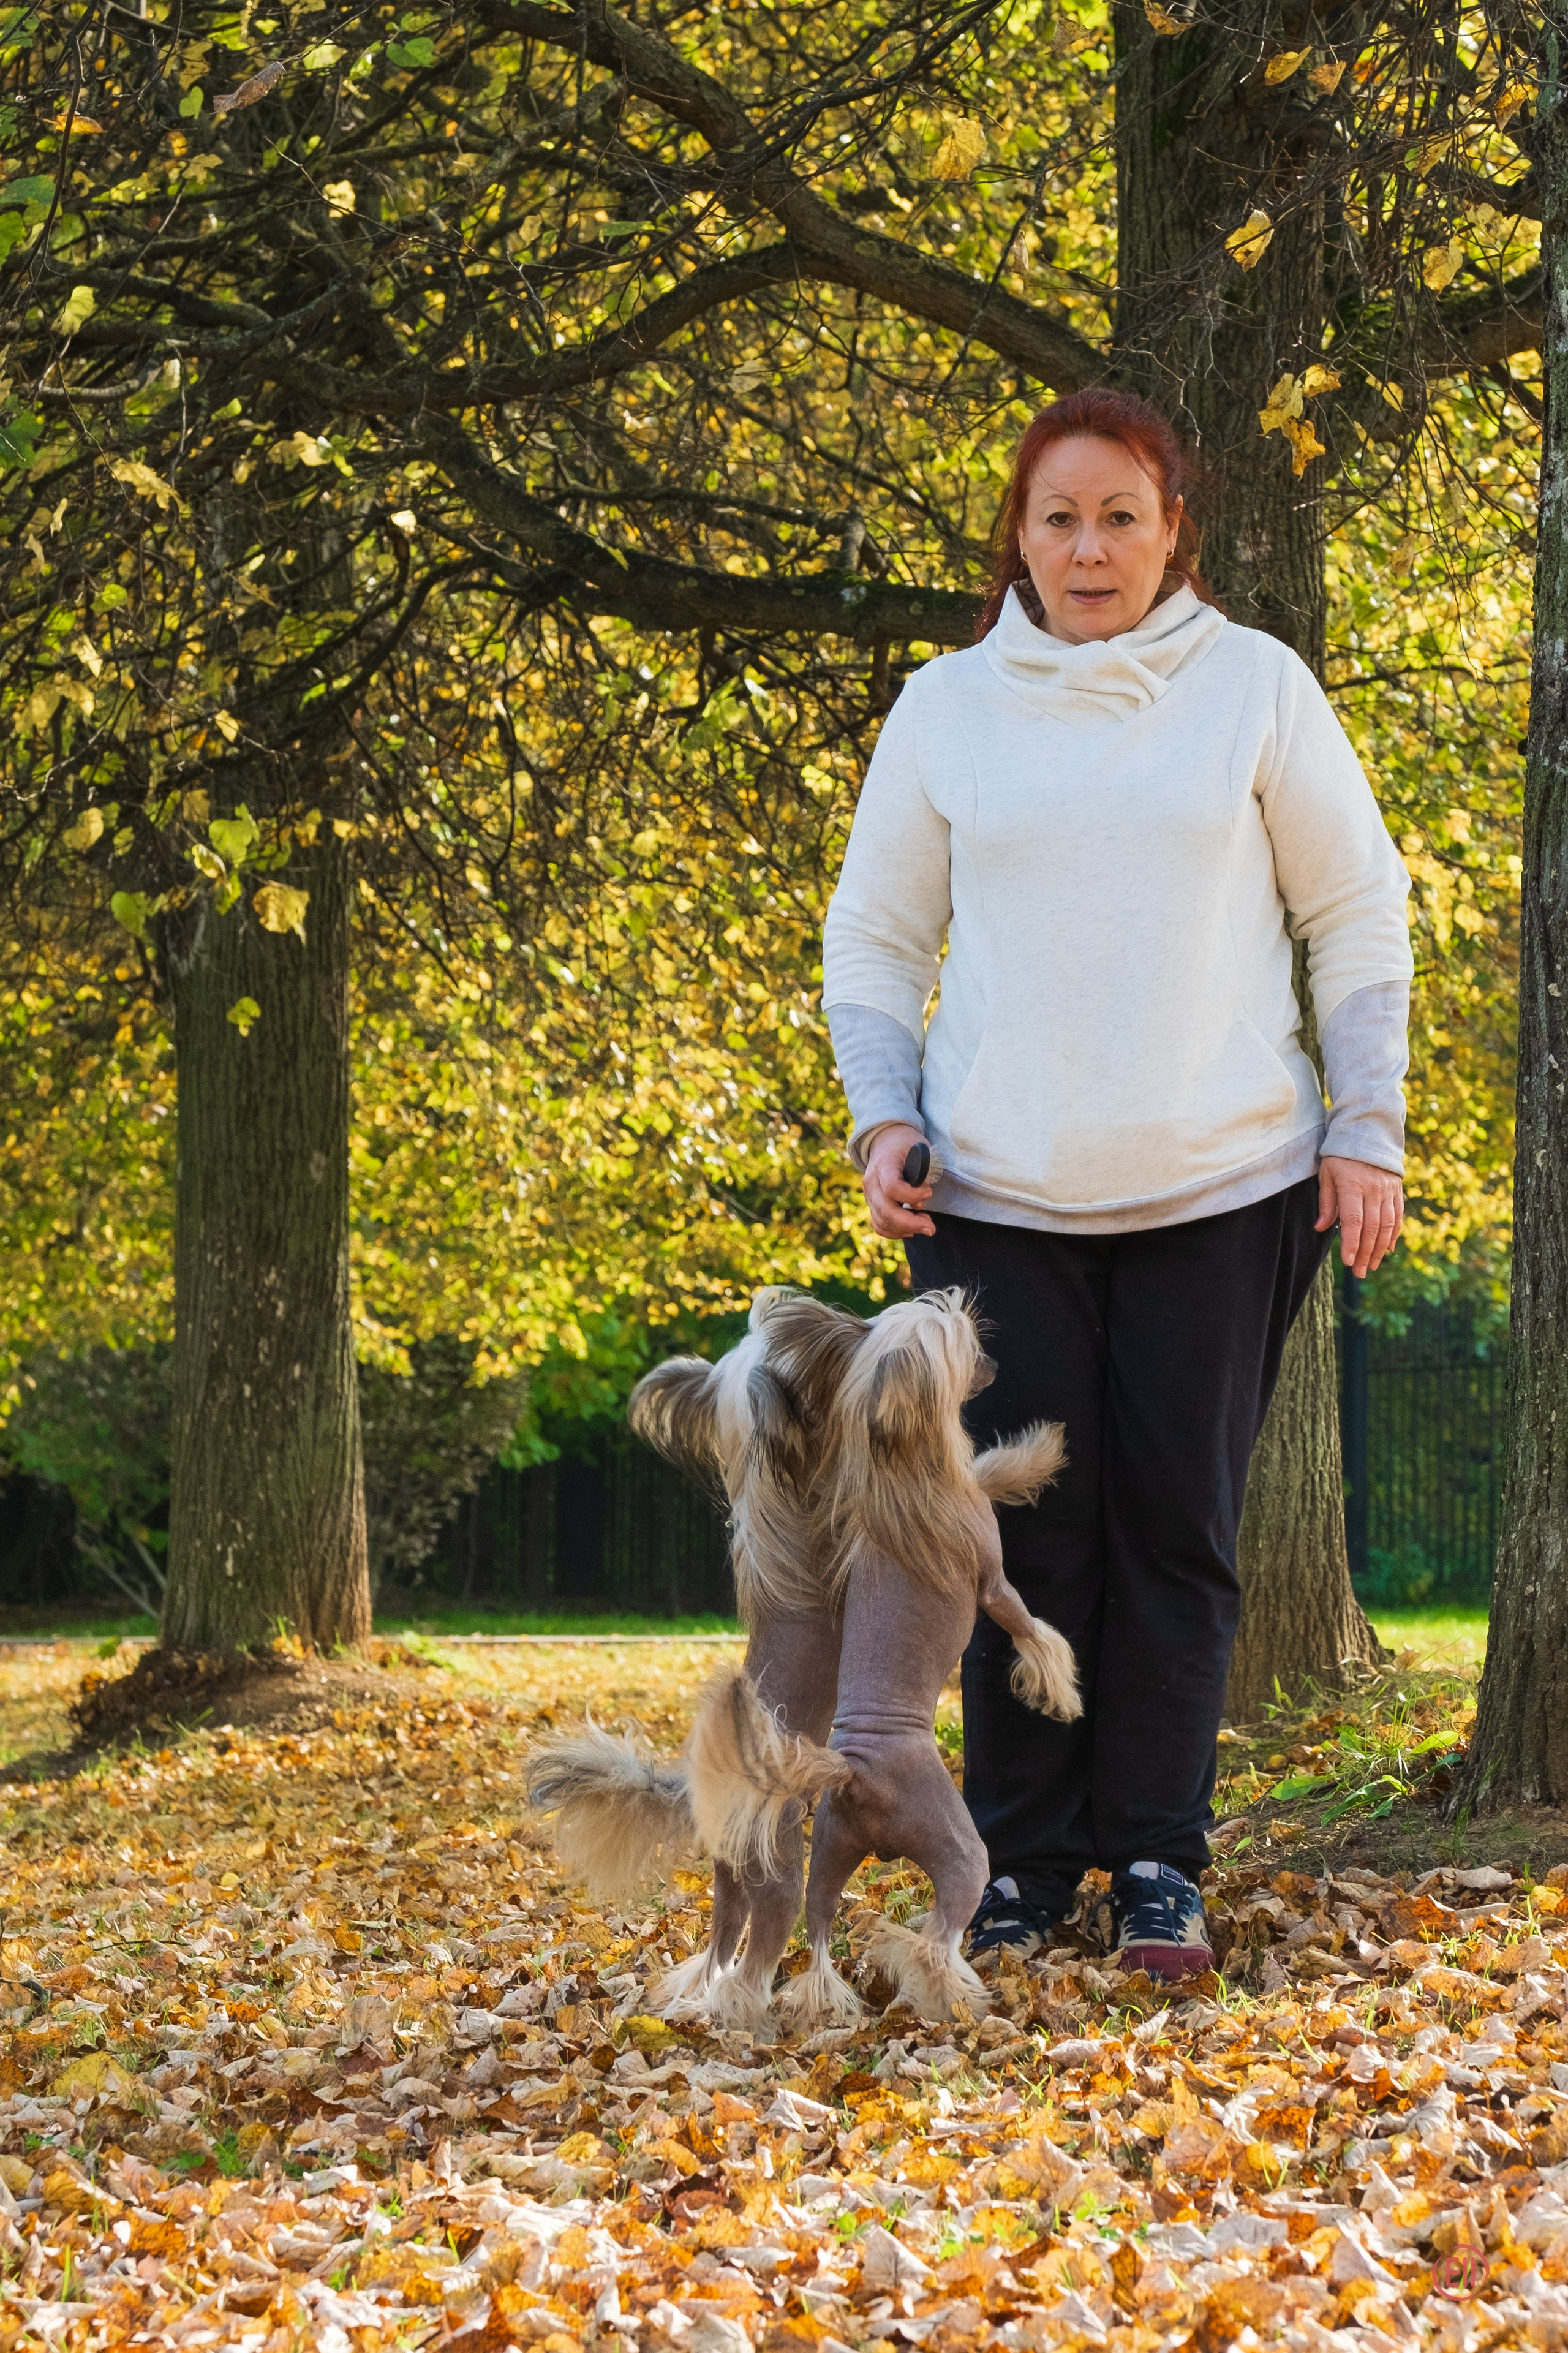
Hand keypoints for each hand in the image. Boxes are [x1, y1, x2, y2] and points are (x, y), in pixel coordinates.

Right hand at [863, 1123, 935, 1239]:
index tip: (929, 1191)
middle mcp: (871, 1182)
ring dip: (905, 1229)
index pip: (892, 1188)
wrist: (886, 1140)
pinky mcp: (872, 1204)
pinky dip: (896, 1232)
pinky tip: (911, 1229)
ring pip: (882, 1222)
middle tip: (931, 1227)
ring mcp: (869, 1195)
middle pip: (886, 1211)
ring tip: (925, 1224)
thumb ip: (924, 1172)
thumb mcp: (920, 1147)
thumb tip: (921, 1201)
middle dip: (911, 1223)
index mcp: (883, 1165)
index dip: (912, 1195)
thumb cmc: (906, 1144)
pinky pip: (879, 1226)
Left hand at [1317, 1155, 1402, 1278]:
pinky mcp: (1397, 1191)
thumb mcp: (1326, 1174)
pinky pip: (1397, 1216)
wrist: (1368, 1133)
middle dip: (1365, 1252)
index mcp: (1353, 1185)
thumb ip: (1326, 1202)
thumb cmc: (1340, 1156)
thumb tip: (1321, 1228)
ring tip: (1371, 1266)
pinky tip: (1387, 1250)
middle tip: (1358, 1272)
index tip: (1348, 1261)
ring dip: (1379, 1249)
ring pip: (1387, 1225)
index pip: (1353, 1220)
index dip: (1351, 1242)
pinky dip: (1393, 1235)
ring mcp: (1388, 1190)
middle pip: (1371, 1227)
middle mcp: (1373, 1189)